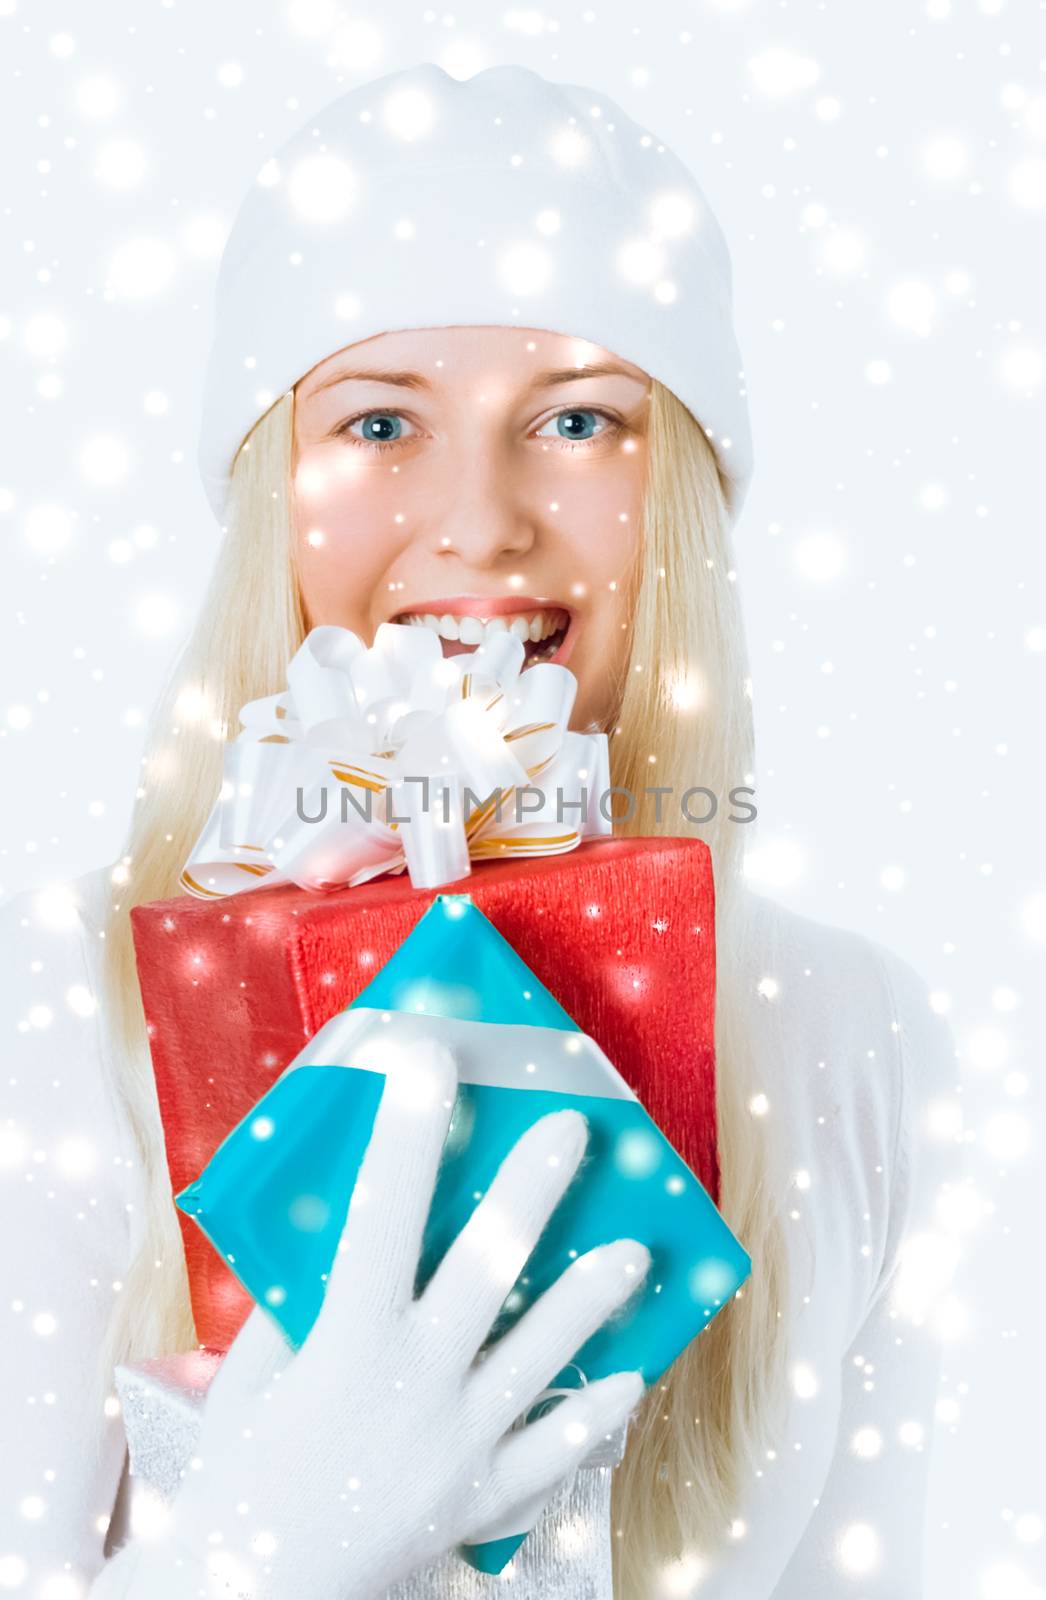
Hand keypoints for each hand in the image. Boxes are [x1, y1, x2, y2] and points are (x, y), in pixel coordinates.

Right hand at [124, 1036, 649, 1598]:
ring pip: (543, 1354)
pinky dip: (592, 1413)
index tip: (426, 1056)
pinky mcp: (482, 1496)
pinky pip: (553, 1451)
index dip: (407, 1128)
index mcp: (348, 1340)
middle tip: (574, 1131)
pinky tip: (630, 1378)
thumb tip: (347, 1235)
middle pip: (486, 1268)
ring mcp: (459, 1443)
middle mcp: (415, 1383)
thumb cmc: (245, 1470)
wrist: (259, 1593)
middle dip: (532, 1191)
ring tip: (634, 1252)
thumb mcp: (258, 1374)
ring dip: (591, 1298)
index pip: (382, 1210)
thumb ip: (305, 1304)